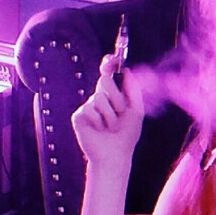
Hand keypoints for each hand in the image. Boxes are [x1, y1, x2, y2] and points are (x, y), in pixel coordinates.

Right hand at [71, 55, 144, 171]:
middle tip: (121, 111)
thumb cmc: (126, 135)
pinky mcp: (79, 116)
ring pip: (99, 97)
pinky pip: (89, 110)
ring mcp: (88, 107)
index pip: (108, 74)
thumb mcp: (136, 110)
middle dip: (116, 95)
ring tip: (111, 126)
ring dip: (110, 114)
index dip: (108, 63)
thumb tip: (127, 70)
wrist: (115, 155)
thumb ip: (133, 90)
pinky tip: (100, 130)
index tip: (111, 59)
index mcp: (113, 95)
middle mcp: (99, 98)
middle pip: (104, 80)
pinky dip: (99, 121)